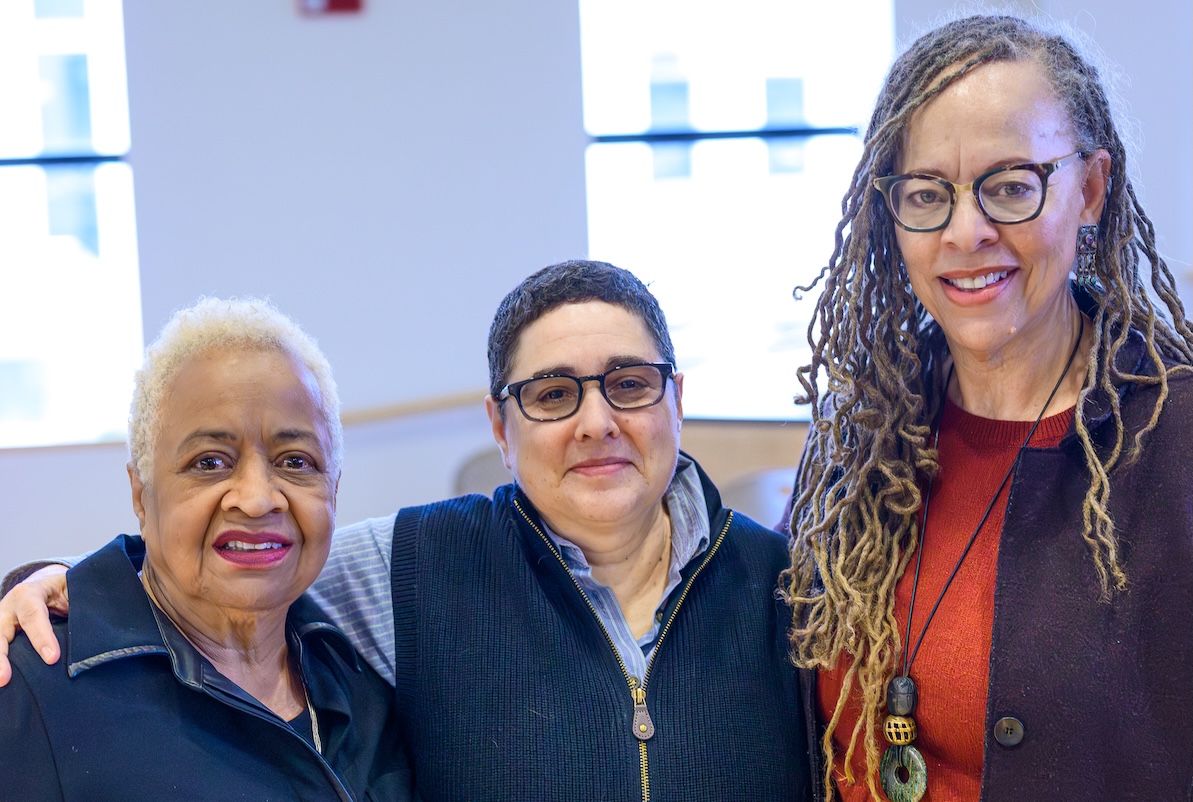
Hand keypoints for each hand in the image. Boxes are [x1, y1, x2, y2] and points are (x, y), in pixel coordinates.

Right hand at [0, 564, 69, 687]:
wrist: (44, 583)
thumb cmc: (62, 588)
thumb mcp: (71, 588)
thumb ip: (78, 604)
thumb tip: (96, 627)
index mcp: (29, 594)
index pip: (33, 615)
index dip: (41, 636)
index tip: (52, 658)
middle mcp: (9, 608)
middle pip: (0, 632)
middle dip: (1, 656)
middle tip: (4, 678)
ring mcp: (0, 622)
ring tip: (0, 682)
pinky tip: (3, 680)